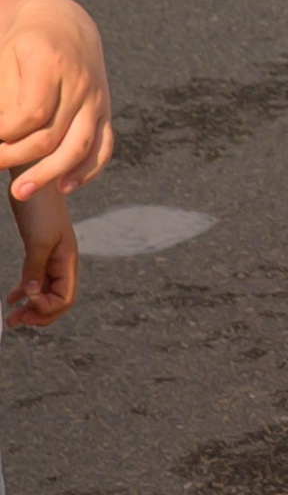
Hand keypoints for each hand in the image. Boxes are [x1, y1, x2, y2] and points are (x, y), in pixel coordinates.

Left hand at [0, 0, 112, 199]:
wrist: (61, 20)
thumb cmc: (22, 42)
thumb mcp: (5, 57)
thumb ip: (4, 96)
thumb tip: (1, 136)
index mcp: (52, 63)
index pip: (32, 113)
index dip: (6, 134)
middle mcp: (80, 82)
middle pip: (52, 135)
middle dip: (17, 159)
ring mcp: (96, 98)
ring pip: (79, 146)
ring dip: (50, 174)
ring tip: (21, 191)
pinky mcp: (104, 111)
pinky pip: (103, 146)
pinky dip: (87, 170)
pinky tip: (64, 186)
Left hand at [7, 187, 74, 327]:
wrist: (34, 175)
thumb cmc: (41, 206)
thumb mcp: (39, 239)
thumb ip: (36, 268)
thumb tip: (31, 295)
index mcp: (68, 260)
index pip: (64, 299)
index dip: (45, 308)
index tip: (24, 304)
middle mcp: (62, 261)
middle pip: (57, 300)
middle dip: (38, 314)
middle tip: (15, 320)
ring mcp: (51, 255)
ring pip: (45, 291)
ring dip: (30, 306)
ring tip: (11, 316)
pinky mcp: (38, 248)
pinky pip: (35, 279)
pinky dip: (25, 291)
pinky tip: (12, 297)